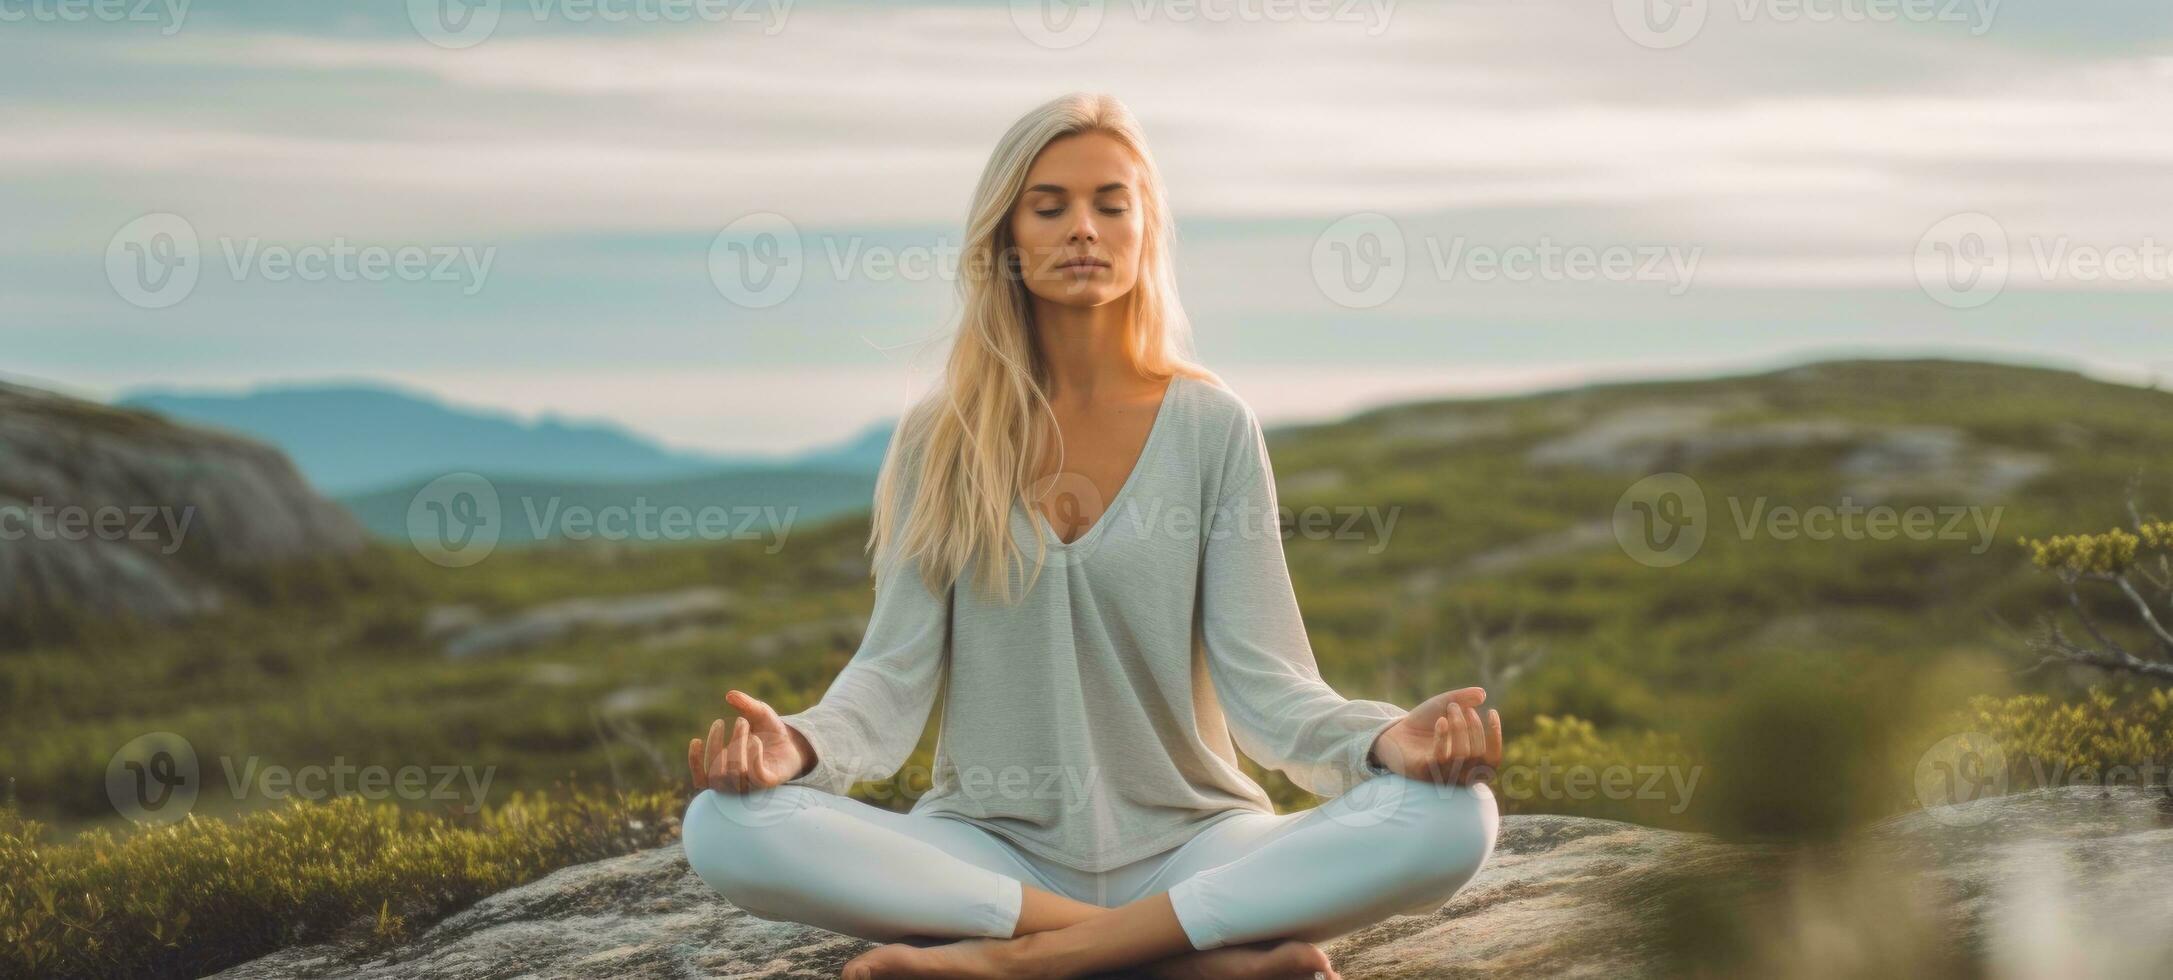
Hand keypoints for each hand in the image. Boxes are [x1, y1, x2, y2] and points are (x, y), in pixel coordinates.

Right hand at [686, 690, 811, 793]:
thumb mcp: (758, 714)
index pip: (701, 779)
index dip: (695, 762)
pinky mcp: (768, 782)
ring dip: (736, 744)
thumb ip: (745, 704)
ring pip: (735, 771)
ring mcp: (751, 784)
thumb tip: (730, 694)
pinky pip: (756, 774)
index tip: (696, 739)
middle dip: (717, 743)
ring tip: (744, 722)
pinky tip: (755, 739)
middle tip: (732, 720)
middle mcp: (734, 782)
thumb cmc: (770, 732)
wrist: (796, 745)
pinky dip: (753, 756)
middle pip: (717, 771)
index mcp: (724, 771)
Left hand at [1369, 687, 1502, 784]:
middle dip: (1473, 726)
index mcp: (1469, 767)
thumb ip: (1463, 699)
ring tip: (1451, 708)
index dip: (1496, 736)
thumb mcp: (1444, 707)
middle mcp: (1458, 777)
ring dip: (1460, 727)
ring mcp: (1440, 777)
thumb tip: (1482, 694)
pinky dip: (1443, 737)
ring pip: (1462, 755)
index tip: (1492, 711)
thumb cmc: (1423, 725)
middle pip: (1478, 754)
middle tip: (1460, 707)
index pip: (1493, 760)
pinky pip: (1440, 758)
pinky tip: (1440, 721)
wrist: (1392, 734)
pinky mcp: (1423, 773)